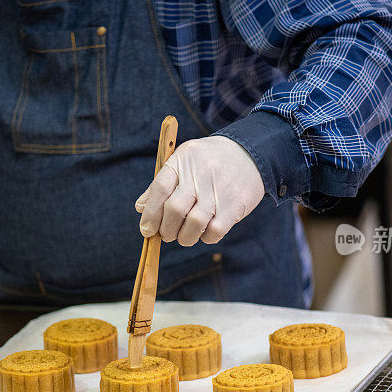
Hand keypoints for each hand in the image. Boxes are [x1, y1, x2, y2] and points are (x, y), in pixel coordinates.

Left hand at [135, 135, 264, 245]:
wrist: (251, 153)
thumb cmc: (209, 161)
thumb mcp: (184, 161)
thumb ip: (161, 183)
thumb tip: (141, 207)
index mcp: (183, 160)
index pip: (160, 189)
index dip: (150, 213)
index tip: (147, 229)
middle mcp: (200, 174)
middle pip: (175, 209)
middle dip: (165, 229)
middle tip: (166, 234)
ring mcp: (219, 190)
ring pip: (194, 224)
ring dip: (184, 237)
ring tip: (183, 236)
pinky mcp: (235, 205)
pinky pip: (215, 231)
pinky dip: (205, 238)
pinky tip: (204, 232)